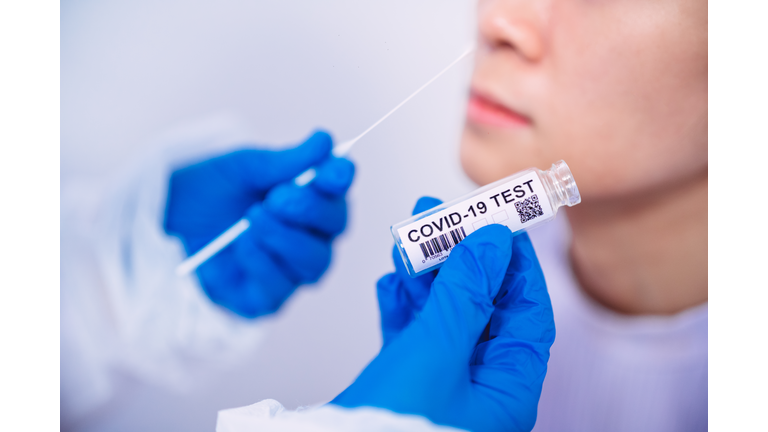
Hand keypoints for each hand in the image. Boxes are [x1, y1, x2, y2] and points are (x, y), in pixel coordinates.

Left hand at [164, 130, 354, 317]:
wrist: (165, 222)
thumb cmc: (210, 193)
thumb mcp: (243, 167)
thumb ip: (285, 161)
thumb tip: (325, 141)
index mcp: (309, 197)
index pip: (338, 189)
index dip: (340, 180)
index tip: (335, 169)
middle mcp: (309, 235)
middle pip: (335, 227)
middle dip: (310, 210)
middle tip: (278, 197)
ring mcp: (290, 270)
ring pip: (314, 262)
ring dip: (284, 238)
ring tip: (253, 218)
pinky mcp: (266, 298)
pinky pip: (279, 288)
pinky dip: (261, 263)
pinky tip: (241, 246)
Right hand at [332, 198, 554, 431]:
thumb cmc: (392, 430)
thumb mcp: (436, 350)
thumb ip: (466, 292)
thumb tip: (492, 242)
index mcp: (506, 388)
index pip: (525, 310)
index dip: (514, 263)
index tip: (498, 222)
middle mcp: (479, 388)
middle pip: (481, 307)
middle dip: (459, 260)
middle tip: (439, 218)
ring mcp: (441, 387)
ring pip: (442, 317)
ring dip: (426, 277)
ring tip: (406, 240)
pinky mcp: (406, 387)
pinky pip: (413, 336)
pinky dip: (403, 307)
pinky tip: (391, 283)